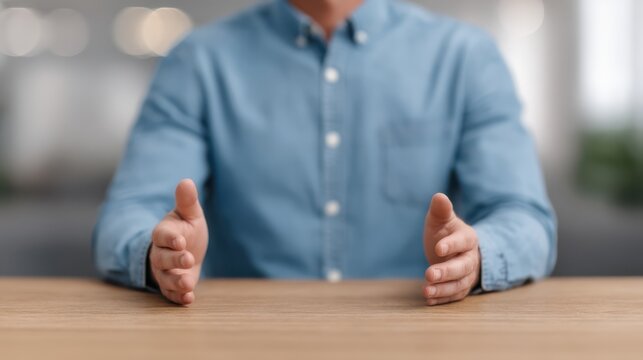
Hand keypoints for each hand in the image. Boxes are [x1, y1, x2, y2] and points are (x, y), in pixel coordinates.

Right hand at [149, 179, 207, 304]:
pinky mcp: (172, 286)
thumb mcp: (189, 214)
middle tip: (188, 258)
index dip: (170, 238)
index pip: (162, 235)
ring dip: (176, 281)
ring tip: (188, 284)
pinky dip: (179, 297)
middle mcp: (160, 254)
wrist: (183, 250)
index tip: (180, 240)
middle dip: (174, 260)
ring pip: (166, 278)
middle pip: (162, 258)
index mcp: (163, 234)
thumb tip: (186, 181)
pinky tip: (189, 299)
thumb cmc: (185, 229)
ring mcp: (165, 272)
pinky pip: (171, 294)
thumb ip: (187, 201)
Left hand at [423, 193, 479, 305]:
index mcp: (468, 238)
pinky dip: (442, 298)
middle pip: (463, 267)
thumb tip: (439, 196)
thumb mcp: (441, 220)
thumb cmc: (446, 233)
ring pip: (459, 284)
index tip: (438, 248)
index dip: (452, 245)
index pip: (463, 241)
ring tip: (426, 290)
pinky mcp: (460, 288)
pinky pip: (454, 296)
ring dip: (443, 289)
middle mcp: (470, 258)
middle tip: (429, 274)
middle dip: (446, 271)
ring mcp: (467, 275)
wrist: (456, 251)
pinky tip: (428, 299)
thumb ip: (440, 210)